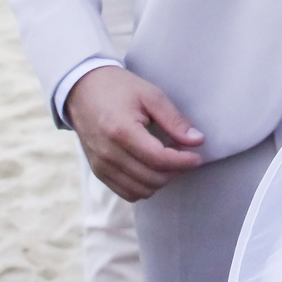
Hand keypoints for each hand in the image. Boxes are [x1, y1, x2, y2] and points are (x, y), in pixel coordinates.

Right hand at [66, 65, 203, 201]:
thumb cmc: (120, 88)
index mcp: (121, 131)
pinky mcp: (98, 172)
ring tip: (169, 161)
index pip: (158, 159)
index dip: (182, 161)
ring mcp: (100, 166)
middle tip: (184, 155)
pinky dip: (143, 186)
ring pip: (139, 191)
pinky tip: (152, 169)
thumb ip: (174, 120)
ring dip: (160, 180)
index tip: (197, 157)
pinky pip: (125, 192)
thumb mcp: (151, 95)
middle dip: (174, 171)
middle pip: (151, 178)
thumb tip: (197, 140)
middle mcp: (108, 154)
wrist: (83, 90)